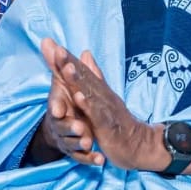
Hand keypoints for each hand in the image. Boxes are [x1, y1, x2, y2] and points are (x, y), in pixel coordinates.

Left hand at [40, 38, 161, 170]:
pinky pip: (97, 115)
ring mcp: (106, 110)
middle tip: (57, 49)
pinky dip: (89, 106)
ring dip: (78, 81)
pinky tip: (79, 98)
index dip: (67, 58)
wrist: (138, 144)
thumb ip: (93, 75)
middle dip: (70, 63)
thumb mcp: (103, 96)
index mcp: (98, 90)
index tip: (52, 44)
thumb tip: (85, 53)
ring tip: (66, 68)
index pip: (81, 71)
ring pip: (90, 93)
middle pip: (85, 77)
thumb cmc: (118, 121)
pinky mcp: (108, 126)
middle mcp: (102, 96)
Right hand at [40, 69, 100, 165]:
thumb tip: (49, 41)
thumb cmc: (66, 103)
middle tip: (79, 127)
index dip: (57, 107)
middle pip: (62, 127)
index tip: (60, 108)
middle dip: (70, 126)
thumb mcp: (65, 84)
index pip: (55, 106)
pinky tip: (100, 160)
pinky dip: (91, 159)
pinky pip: (83, 157)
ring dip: (79, 143)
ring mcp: (68, 139)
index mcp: (58, 107)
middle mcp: (60, 124)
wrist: (69, 130)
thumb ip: (61, 65)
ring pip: (72, 143)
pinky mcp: (78, 152)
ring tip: (89, 142)